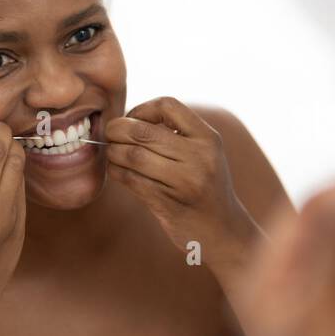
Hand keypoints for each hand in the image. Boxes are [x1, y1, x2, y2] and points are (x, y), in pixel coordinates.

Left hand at [105, 97, 259, 270]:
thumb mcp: (205, 154)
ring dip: (113, 152)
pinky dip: (117, 172)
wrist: (224, 230)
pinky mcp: (169, 204)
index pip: (167, 105)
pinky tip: (117, 171)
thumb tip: (128, 118)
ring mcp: (185, 181)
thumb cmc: (206, 187)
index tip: (133, 121)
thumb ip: (176, 134)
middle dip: (117, 130)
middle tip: (109, 135)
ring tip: (112, 154)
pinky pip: (132, 180)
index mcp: (208, 138)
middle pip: (142, 131)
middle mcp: (200, 157)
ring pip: (133, 155)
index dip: (142, 108)